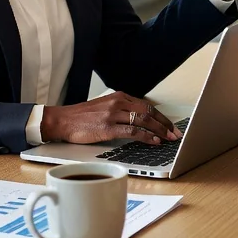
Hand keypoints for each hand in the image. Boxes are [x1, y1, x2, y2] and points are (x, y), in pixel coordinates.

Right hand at [40, 92, 179, 144]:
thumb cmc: (82, 117)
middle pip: (149, 111)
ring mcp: (113, 114)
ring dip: (159, 130)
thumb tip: (140, 120)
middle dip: (165, 123)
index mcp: (119, 96)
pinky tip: (154, 141)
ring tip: (168, 138)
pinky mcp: (107, 127)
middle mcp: (118, 103)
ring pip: (143, 120)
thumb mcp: (105, 107)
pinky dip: (146, 136)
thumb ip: (121, 110)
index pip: (147, 105)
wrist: (62, 120)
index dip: (161, 116)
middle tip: (175, 133)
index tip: (171, 125)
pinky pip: (132, 131)